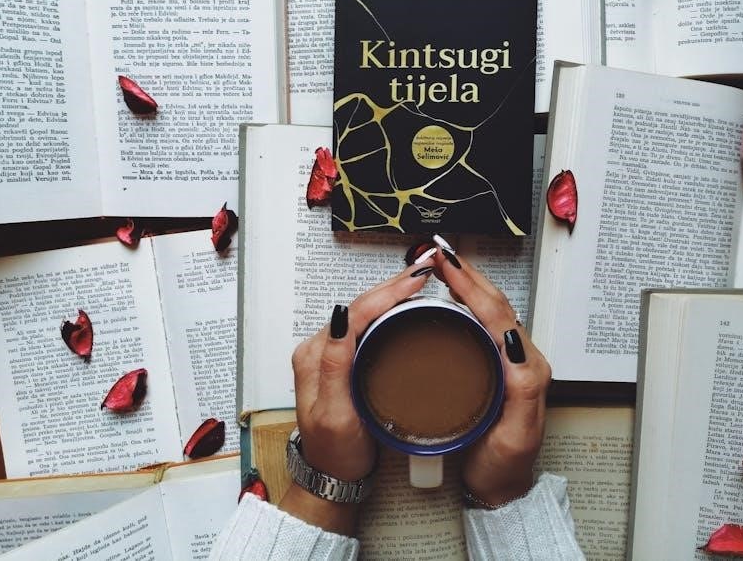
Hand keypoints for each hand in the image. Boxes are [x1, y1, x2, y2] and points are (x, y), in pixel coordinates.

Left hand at [279, 262, 433, 533]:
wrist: (332, 475)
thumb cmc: (335, 451)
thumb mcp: (335, 413)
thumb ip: (334, 366)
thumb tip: (342, 317)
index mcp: (316, 356)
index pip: (356, 311)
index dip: (388, 292)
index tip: (416, 279)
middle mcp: (321, 348)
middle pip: (361, 304)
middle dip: (393, 283)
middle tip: (426, 267)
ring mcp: (332, 352)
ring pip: (365, 310)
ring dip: (392, 292)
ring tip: (420, 278)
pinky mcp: (343, 359)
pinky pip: (368, 323)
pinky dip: (389, 308)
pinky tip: (405, 302)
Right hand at [432, 242, 551, 507]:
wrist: (500, 489)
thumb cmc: (506, 465)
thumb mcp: (516, 434)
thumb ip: (522, 388)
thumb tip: (514, 341)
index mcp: (527, 367)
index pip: (498, 314)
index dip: (471, 286)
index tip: (447, 266)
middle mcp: (520, 358)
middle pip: (495, 303)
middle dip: (468, 273)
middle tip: (440, 253)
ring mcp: (507, 361)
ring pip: (488, 310)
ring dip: (466, 283)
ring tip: (443, 266)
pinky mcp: (493, 367)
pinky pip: (480, 324)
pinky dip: (463, 302)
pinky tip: (447, 299)